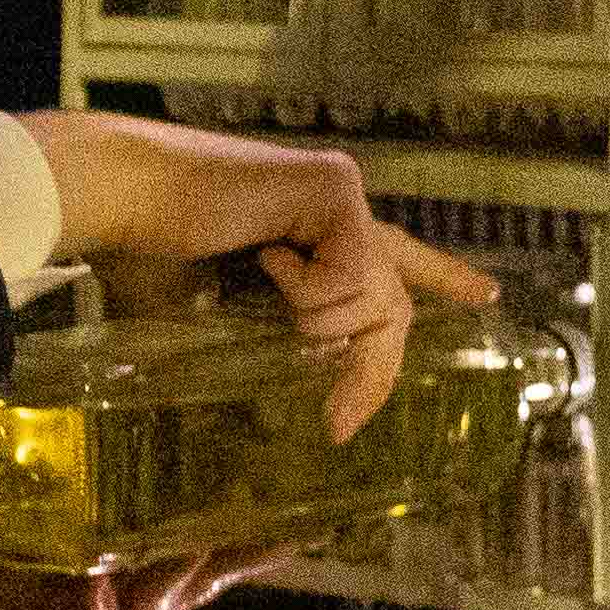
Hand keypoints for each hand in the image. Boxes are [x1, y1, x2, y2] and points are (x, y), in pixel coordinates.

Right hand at [13, 113, 409, 437]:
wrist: (120, 201)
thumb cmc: (146, 257)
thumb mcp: (217, 320)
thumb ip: (261, 344)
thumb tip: (278, 414)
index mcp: (313, 234)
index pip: (394, 259)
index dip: (442, 276)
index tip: (489, 295)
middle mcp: (339, 207)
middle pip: (391, 309)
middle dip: (372, 374)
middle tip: (342, 423)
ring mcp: (342, 193)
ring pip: (372, 302)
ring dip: (313, 322)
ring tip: (259, 279)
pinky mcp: (337, 185)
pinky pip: (351, 278)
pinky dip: (306, 290)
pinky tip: (263, 254)